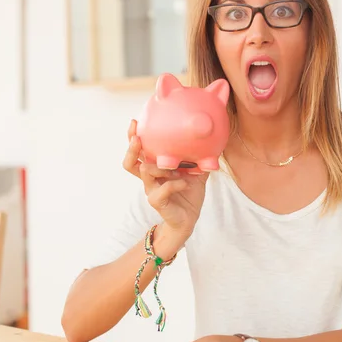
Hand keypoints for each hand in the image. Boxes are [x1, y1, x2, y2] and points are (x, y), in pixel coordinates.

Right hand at [122, 119, 208, 239]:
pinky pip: (164, 189)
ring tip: (174, 167)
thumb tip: (210, 141)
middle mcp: (149, 179)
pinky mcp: (157, 201)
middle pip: (131, 163)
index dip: (132, 137)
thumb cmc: (189, 194)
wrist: (189, 219)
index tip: (134, 122)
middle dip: (132, 148)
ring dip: (161, 166)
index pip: (139, 151)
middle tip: (136, 138)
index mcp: (155, 169)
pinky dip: (176, 183)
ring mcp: (151, 190)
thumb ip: (198, 159)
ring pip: (146, 172)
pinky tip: (186, 182)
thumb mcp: (196, 173)